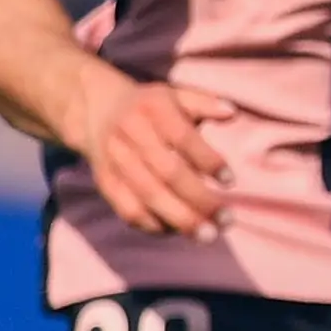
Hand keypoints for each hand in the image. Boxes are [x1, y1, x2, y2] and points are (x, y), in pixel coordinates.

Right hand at [71, 66, 232, 237]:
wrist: (97, 111)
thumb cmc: (152, 107)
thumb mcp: (176, 96)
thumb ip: (205, 103)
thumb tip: (232, 112)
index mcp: (153, 109)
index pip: (183, 138)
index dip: (208, 161)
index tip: (230, 181)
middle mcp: (131, 134)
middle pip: (167, 172)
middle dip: (199, 200)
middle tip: (227, 220)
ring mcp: (116, 159)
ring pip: (148, 195)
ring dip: (180, 219)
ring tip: (208, 235)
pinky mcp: (106, 182)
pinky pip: (129, 210)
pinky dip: (154, 225)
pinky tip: (179, 231)